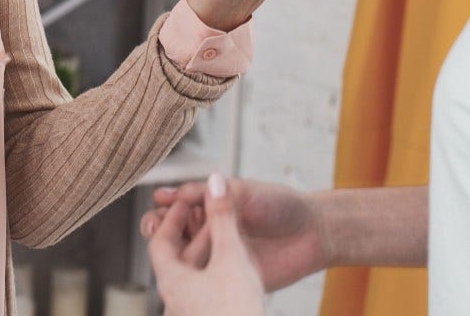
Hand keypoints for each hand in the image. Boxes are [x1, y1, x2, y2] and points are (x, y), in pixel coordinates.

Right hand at [142, 176, 325, 289]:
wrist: (312, 234)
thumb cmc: (280, 205)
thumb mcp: (243, 192)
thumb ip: (208, 194)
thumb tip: (169, 192)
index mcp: (208, 204)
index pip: (175, 204)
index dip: (164, 205)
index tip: (161, 203)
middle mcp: (207, 229)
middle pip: (170, 230)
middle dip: (158, 228)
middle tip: (157, 228)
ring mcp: (215, 254)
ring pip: (181, 256)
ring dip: (171, 253)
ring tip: (171, 249)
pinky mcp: (226, 277)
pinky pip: (202, 278)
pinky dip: (190, 276)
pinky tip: (187, 272)